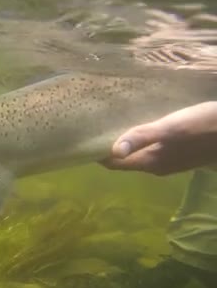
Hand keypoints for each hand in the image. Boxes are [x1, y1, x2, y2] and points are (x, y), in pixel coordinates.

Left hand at [101, 102, 216, 175]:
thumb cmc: (204, 126)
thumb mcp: (171, 129)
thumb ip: (142, 137)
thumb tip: (112, 151)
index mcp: (151, 163)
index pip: (114, 163)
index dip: (97, 152)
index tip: (83, 138)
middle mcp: (157, 166)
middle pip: (123, 159)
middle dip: (107, 146)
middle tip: (92, 127)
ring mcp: (170, 160)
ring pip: (137, 153)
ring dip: (123, 142)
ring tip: (108, 123)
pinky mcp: (180, 151)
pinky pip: (151, 147)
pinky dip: (139, 138)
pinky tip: (137, 121)